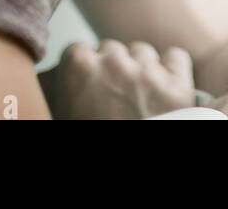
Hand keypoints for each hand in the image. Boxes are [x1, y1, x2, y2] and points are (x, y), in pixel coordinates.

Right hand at [38, 39, 195, 119]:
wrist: (135, 178)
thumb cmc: (88, 134)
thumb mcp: (62, 114)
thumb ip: (56, 92)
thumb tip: (49, 78)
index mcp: (78, 69)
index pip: (77, 50)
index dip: (82, 67)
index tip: (85, 82)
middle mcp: (114, 63)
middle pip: (112, 49)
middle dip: (111, 67)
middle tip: (110, 94)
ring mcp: (148, 72)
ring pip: (142, 52)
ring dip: (139, 68)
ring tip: (136, 94)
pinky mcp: (178, 85)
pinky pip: (175, 57)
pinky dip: (171, 69)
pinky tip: (164, 86)